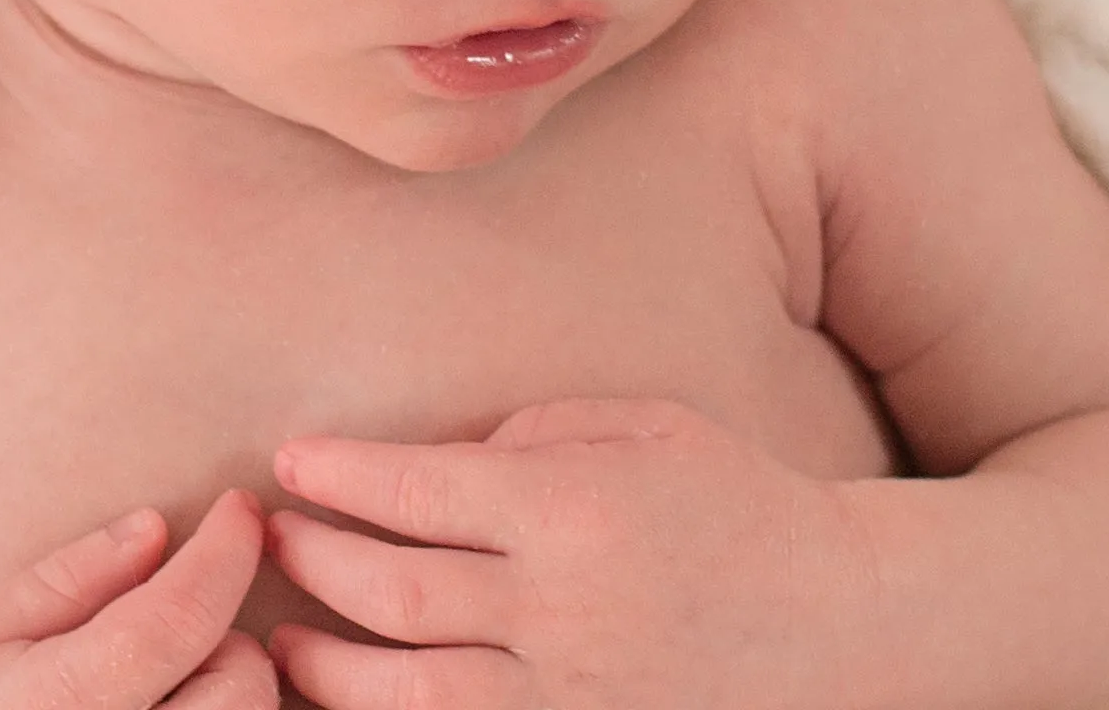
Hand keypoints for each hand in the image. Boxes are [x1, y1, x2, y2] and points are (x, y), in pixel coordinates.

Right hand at [0, 486, 280, 709]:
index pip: (183, 617)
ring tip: (162, 684)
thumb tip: (154, 530)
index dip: (225, 549)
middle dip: (221, 639)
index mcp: (64, 704)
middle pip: (241, 686)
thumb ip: (63, 583)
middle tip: (173, 624)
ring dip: (222, 697)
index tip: (238, 508)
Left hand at [264, 396, 875, 709]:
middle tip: (266, 536)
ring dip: (328, 667)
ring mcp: (568, 693)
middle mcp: (557, 608)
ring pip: (410, 692)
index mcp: (569, 510)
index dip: (338, 476)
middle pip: (392, 595)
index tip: (289, 461)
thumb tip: (447, 464)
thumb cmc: (739, 501)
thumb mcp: (643, 426)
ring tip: (281, 642)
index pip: (415, 491)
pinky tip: (360, 707)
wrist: (842, 622)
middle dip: (314, 562)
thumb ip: (536, 432)